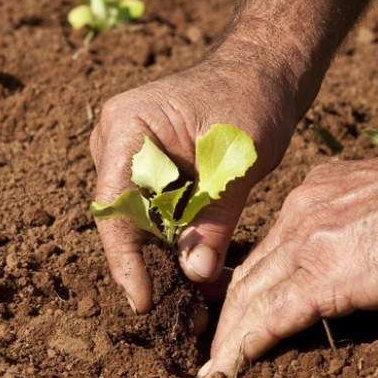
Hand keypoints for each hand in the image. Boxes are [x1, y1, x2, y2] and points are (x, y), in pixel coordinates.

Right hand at [89, 57, 296, 312]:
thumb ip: (215, 218)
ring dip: (166, 253)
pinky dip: (177, 236)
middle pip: (122, 217)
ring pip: (138, 219)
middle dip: (149, 262)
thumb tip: (194, 274)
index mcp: (126, 127)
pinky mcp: (147, 166)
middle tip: (183, 308)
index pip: (113, 205)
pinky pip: (154, 210)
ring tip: (198, 291)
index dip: (125, 259)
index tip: (142, 300)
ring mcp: (127, 152)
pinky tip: (200, 262)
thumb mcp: (238, 161)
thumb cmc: (252, 98)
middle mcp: (115, 140)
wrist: (264, 70)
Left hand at [201, 144, 377, 376]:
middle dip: (229, 312)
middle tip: (216, 343)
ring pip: (252, 296)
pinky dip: (248, 345)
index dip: (251, 281)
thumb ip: (356, 221)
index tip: (242, 306)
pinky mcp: (325, 277)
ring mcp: (309, 243)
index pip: (270, 247)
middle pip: (250, 271)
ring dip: (231, 335)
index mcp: (314, 194)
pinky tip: (232, 366)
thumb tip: (360, 247)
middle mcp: (300, 213)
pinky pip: (273, 317)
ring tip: (217, 365)